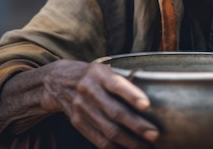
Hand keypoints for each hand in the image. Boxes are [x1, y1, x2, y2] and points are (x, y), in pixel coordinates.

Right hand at [40, 60, 158, 148]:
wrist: (57, 82)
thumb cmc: (91, 75)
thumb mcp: (104, 70)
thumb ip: (122, 82)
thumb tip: (150, 98)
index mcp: (98, 74)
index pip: (116, 84)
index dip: (131, 95)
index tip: (147, 105)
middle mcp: (88, 90)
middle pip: (114, 112)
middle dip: (136, 125)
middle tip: (155, 134)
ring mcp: (81, 108)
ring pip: (108, 130)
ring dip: (129, 141)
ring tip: (146, 147)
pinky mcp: (78, 123)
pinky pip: (98, 139)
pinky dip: (115, 148)